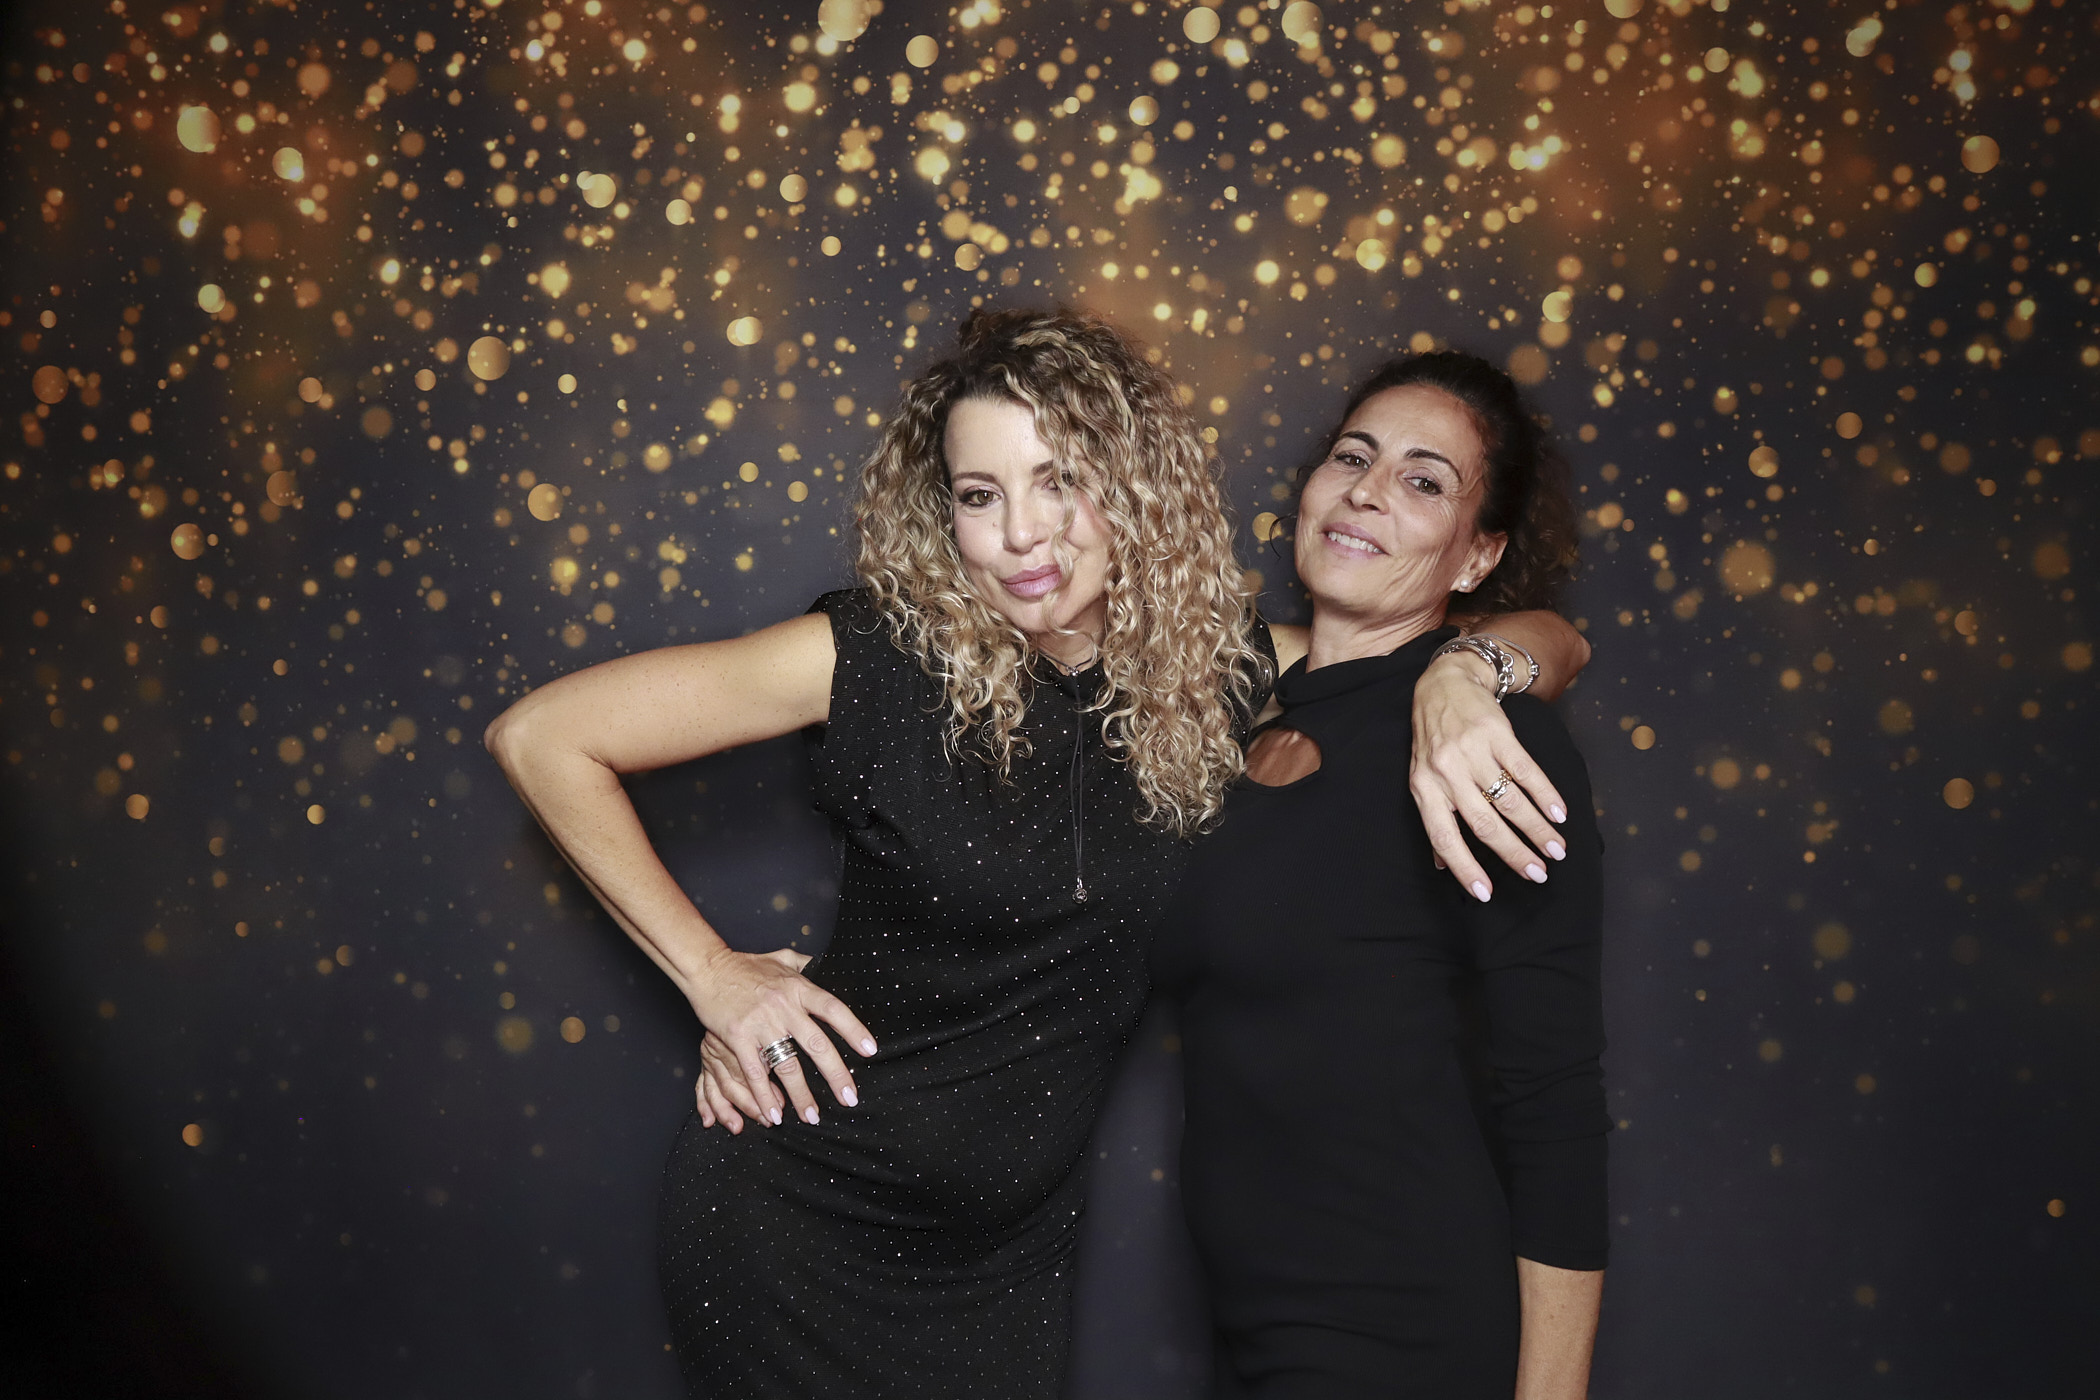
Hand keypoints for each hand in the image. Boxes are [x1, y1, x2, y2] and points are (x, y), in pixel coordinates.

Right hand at [687, 946, 875, 1125]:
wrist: (708, 968)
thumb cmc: (746, 965)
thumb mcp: (782, 958)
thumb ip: (806, 965)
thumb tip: (829, 965)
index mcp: (798, 987)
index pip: (833, 1008)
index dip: (853, 1029)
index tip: (869, 1050)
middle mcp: (783, 1006)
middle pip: (816, 1044)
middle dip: (835, 1074)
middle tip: (849, 1098)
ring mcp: (760, 1023)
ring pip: (787, 1065)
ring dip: (801, 1095)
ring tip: (813, 1116)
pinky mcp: (737, 1037)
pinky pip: (755, 1073)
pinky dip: (764, 1096)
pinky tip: (774, 1113)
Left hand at [1410, 653, 1569, 901]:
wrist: (1445, 683)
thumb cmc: (1433, 738)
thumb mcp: (1421, 777)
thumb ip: (1434, 817)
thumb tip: (1441, 864)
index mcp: (1425, 789)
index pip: (1444, 838)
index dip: (1464, 868)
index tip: (1487, 894)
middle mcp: (1447, 773)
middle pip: (1485, 824)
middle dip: (1515, 854)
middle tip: (1539, 874)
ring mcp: (1473, 752)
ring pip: (1510, 801)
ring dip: (1537, 829)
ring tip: (1556, 848)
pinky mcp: (1498, 734)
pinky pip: (1526, 771)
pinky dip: (1546, 794)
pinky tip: (1560, 813)